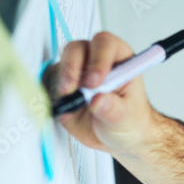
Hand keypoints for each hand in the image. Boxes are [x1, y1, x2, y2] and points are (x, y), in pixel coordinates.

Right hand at [46, 32, 183, 183]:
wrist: (124, 139)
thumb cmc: (134, 125)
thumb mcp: (129, 120)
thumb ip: (116, 110)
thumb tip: (100, 101)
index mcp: (120, 58)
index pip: (105, 44)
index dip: (99, 58)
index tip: (97, 81)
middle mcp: (96, 61)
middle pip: (76, 49)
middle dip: (73, 66)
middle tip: (75, 89)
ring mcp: (77, 73)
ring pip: (59, 65)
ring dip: (59, 80)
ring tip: (67, 101)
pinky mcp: (62, 89)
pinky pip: (49, 86)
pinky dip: (49, 95)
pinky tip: (58, 108)